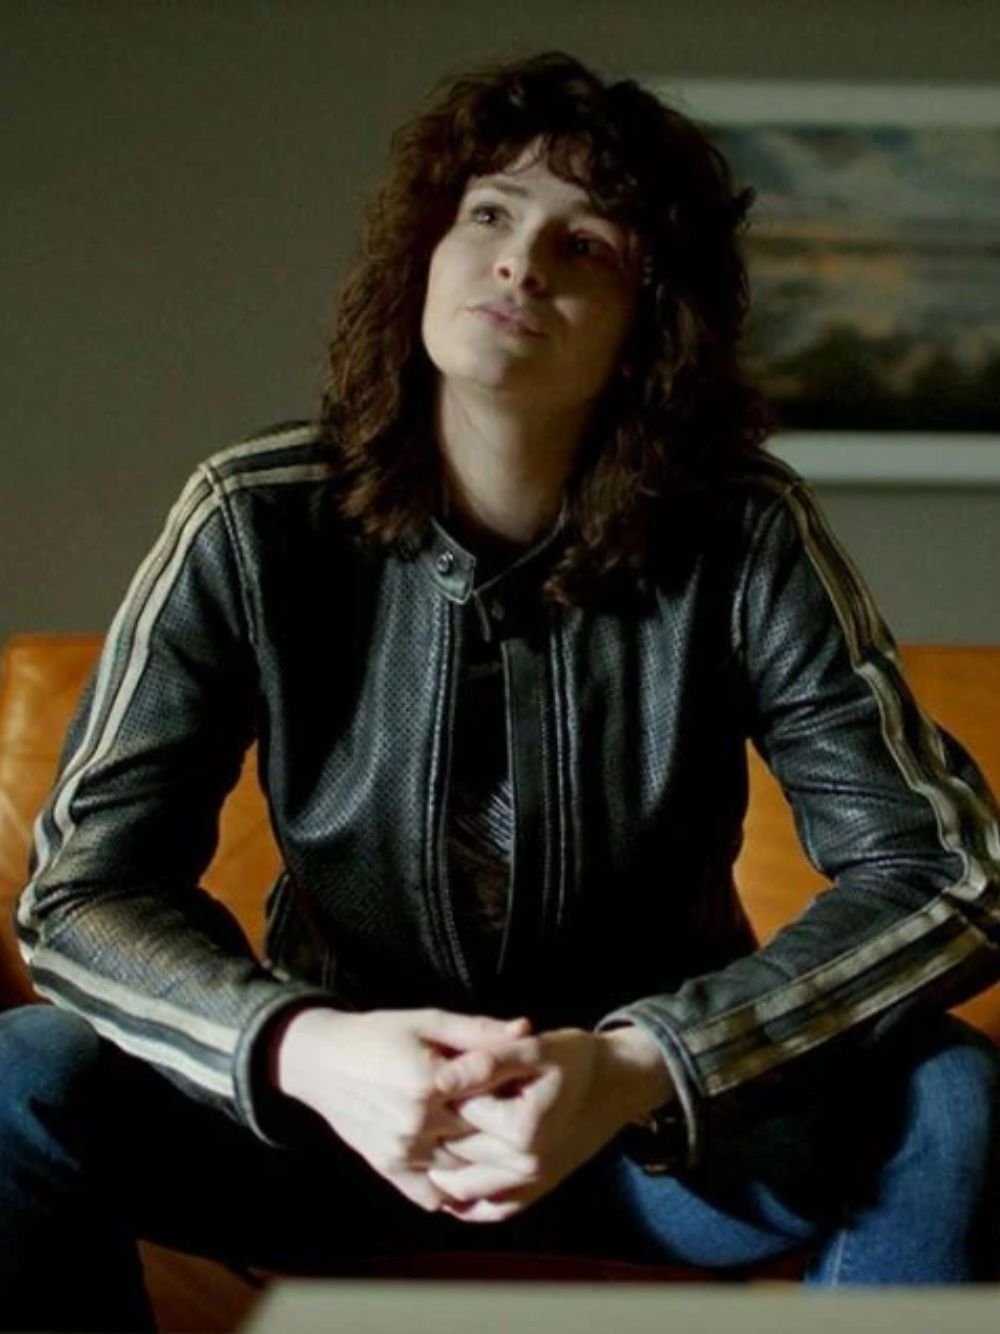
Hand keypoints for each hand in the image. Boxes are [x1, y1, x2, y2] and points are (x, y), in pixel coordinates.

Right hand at [271, 1005, 529, 1211]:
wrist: (320, 1061)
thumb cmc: (378, 1033)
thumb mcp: (428, 1021)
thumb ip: (478, 1031)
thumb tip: (526, 1030)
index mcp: (430, 1082)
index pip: (491, 1097)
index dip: (515, 1096)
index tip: (534, 1092)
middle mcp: (417, 1122)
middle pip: (480, 1137)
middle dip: (504, 1132)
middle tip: (525, 1123)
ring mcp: (402, 1151)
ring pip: (462, 1168)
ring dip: (481, 1160)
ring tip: (499, 1144)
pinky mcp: (388, 1168)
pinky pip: (431, 1194)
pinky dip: (451, 1189)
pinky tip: (466, 1173)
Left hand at [427, 1024, 674, 1222]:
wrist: (615, 1085)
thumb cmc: (575, 1059)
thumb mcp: (534, 1048)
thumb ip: (487, 1060)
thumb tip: (439, 1078)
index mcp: (522, 1127)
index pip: (457, 1111)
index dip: (438, 1091)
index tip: (428, 1073)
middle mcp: (525, 1164)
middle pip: (456, 1149)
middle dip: (433, 1128)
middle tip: (419, 1104)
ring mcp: (530, 1184)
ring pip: (463, 1187)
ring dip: (438, 1167)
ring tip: (423, 1138)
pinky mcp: (535, 1193)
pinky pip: (490, 1209)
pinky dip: (464, 1200)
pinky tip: (445, 1180)